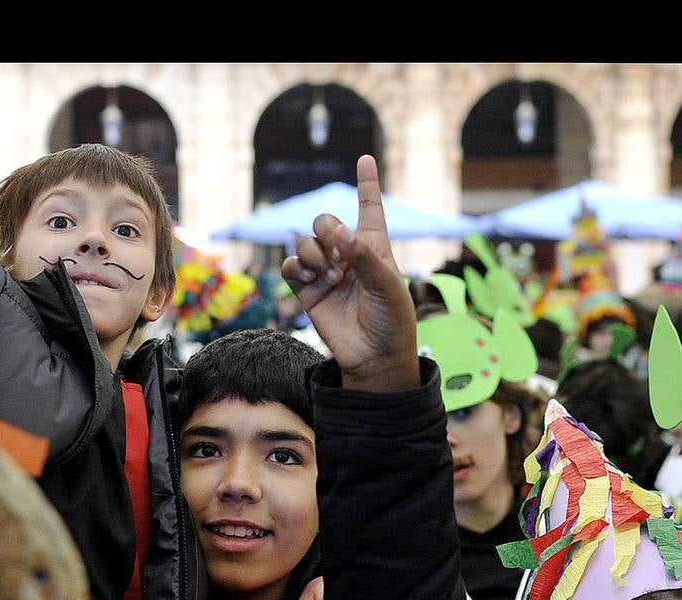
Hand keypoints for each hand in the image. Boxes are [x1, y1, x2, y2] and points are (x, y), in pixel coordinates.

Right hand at [281, 155, 418, 392]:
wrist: (375, 358)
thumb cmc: (391, 320)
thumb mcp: (387, 284)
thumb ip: (363, 255)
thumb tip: (336, 230)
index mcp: (375, 248)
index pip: (370, 209)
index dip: (367, 184)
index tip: (366, 159)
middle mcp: (348, 255)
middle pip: (324, 220)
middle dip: (326, 229)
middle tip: (339, 256)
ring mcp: (326, 272)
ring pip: (304, 242)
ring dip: (314, 253)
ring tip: (331, 276)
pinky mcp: (307, 290)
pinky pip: (290, 266)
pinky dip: (296, 266)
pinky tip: (310, 277)